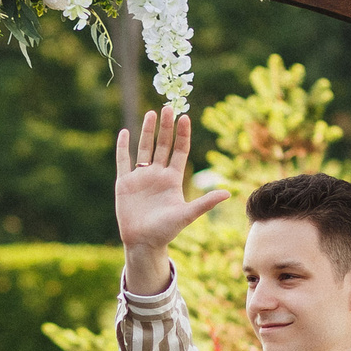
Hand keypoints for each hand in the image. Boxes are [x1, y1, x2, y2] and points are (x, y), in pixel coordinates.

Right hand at [115, 112, 230, 295]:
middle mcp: (157, 175)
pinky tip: (125, 132)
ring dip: (147, 131)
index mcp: (172, 179)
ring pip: (144, 148)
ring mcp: (140, 178)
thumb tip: (228, 193)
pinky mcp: (124, 183)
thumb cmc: (166, 231)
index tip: (185, 117)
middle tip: (168, 108)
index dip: (183, 134)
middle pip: (163, 145)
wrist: (143, 243)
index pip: (179, 151)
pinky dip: (123, 147)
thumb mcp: (187, 215)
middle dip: (166, 127)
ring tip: (151, 113)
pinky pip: (123, 161)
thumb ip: (205, 203)